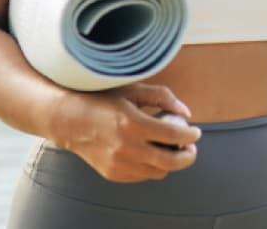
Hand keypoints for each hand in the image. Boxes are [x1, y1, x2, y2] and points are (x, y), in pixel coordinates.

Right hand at [52, 83, 200, 182]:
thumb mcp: (133, 90)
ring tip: (173, 149)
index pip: (173, 135)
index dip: (190, 135)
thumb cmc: (103, 99)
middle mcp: (126, 148)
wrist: (69, 119)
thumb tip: (186, 112)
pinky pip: (142, 176)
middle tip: (192, 148)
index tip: (196, 132)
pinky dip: (153, 167)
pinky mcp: (113, 174)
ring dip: (171, 163)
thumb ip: (163, 97)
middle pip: (170, 162)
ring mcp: (119, 164)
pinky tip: (153, 154)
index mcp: (133, 123)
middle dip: (188, 156)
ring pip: (158, 172)